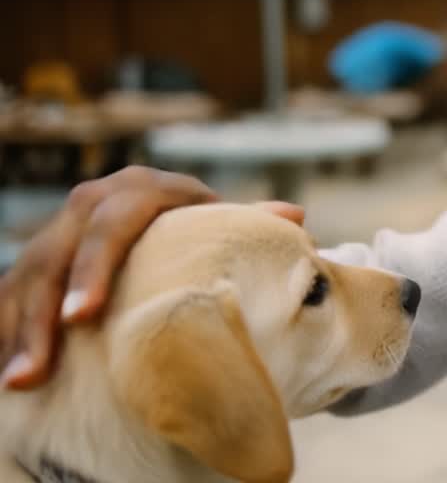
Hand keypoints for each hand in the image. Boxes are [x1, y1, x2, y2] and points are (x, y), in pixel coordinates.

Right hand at [0, 166, 304, 389]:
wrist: (166, 221)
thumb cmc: (203, 227)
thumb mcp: (220, 221)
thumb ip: (249, 223)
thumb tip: (295, 217)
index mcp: (141, 188)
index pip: (111, 223)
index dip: (92, 268)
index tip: (83, 316)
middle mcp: (92, 202)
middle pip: (57, 254)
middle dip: (43, 309)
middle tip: (40, 363)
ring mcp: (59, 231)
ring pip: (26, 277)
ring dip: (18, 329)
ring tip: (20, 380)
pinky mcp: (38, 262)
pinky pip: (9, 295)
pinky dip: (7, 331)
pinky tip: (10, 373)